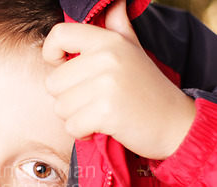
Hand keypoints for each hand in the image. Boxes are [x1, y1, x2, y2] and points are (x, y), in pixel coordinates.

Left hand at [42, 0, 195, 159]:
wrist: (175, 123)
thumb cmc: (147, 89)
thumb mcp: (133, 51)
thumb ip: (118, 28)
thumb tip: (113, 5)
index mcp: (108, 41)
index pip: (59, 35)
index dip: (52, 54)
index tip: (64, 68)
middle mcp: (106, 58)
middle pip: (53, 82)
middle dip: (67, 98)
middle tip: (92, 101)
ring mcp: (106, 85)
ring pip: (60, 107)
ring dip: (75, 117)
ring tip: (99, 113)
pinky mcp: (105, 112)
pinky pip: (71, 127)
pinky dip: (82, 133)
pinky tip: (100, 127)